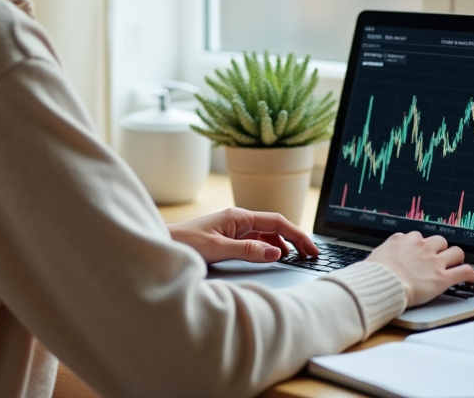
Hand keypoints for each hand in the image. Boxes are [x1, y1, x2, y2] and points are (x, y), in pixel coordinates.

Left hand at [168, 208, 320, 263]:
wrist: (161, 244)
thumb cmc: (184, 244)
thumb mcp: (218, 250)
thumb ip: (248, 250)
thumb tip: (276, 252)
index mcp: (238, 217)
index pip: (277, 222)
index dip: (298, 235)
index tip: (312, 249)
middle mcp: (238, 219)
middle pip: (275, 226)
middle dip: (294, 238)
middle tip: (310, 255)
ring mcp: (233, 227)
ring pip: (266, 232)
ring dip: (282, 243)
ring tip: (295, 257)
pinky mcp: (227, 236)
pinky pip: (255, 239)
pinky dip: (268, 246)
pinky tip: (272, 256)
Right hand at [366, 231, 473, 306]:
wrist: (381, 284)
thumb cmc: (373, 274)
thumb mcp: (375, 256)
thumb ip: (384, 253)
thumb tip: (380, 258)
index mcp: (403, 240)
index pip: (416, 237)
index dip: (420, 246)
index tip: (421, 251)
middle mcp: (421, 247)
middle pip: (439, 240)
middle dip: (440, 248)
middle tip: (439, 258)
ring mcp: (434, 261)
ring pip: (455, 252)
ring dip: (456, 258)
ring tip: (456, 264)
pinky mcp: (442, 277)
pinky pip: (464, 271)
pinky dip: (471, 274)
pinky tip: (473, 278)